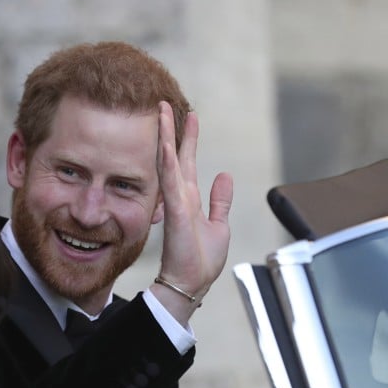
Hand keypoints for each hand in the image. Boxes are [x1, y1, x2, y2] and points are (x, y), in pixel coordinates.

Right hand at [151, 101, 234, 324]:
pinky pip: (170, 182)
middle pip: (175, 155)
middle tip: (165, 104)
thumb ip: (220, 201)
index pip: (187, 162)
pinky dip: (168, 162)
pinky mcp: (176, 213)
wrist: (190, 283)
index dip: (188, 138)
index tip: (189, 116)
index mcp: (190, 200)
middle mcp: (180, 197)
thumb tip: (225, 176)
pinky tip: (166, 144)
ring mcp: (176, 203)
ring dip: (165, 137)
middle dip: (172, 129)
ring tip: (162, 113)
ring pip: (168, 162)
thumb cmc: (202, 261)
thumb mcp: (219, 225)